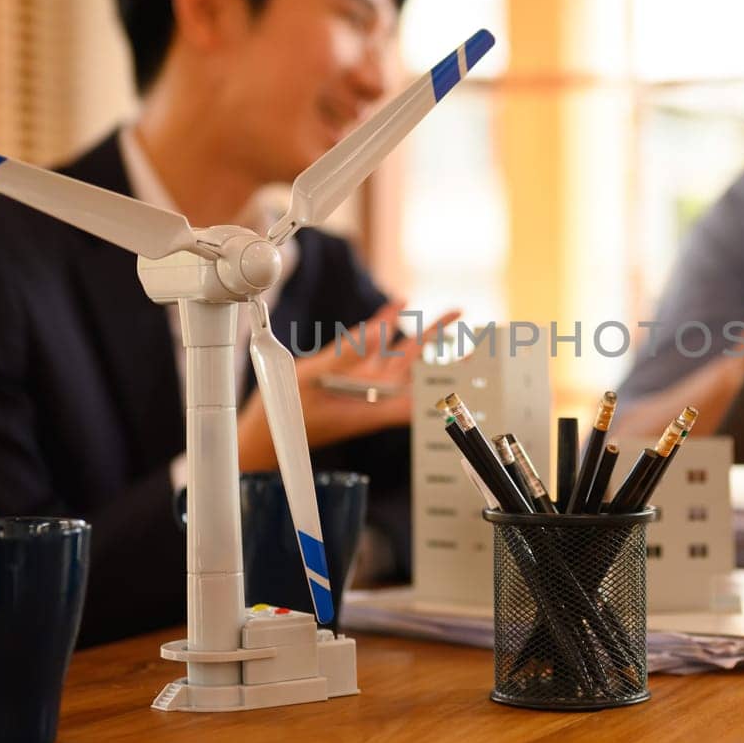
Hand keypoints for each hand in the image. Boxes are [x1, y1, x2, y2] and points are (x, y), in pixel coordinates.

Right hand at [238, 302, 459, 469]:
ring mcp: (363, 384)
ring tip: (454, 315)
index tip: (475, 377)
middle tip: (479, 338)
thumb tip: (379, 331)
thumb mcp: (310, 381)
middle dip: (450, 354)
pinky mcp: (348, 375)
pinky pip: (374, 345)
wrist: (264, 437)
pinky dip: (387, 324)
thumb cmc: (285, 420)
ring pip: (405, 355)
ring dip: (428, 335)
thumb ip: (345, 354)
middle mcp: (373, 395)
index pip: (421, 399)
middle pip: (422, 371)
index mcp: (371, 408)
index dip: (448, 388)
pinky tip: (401, 305)